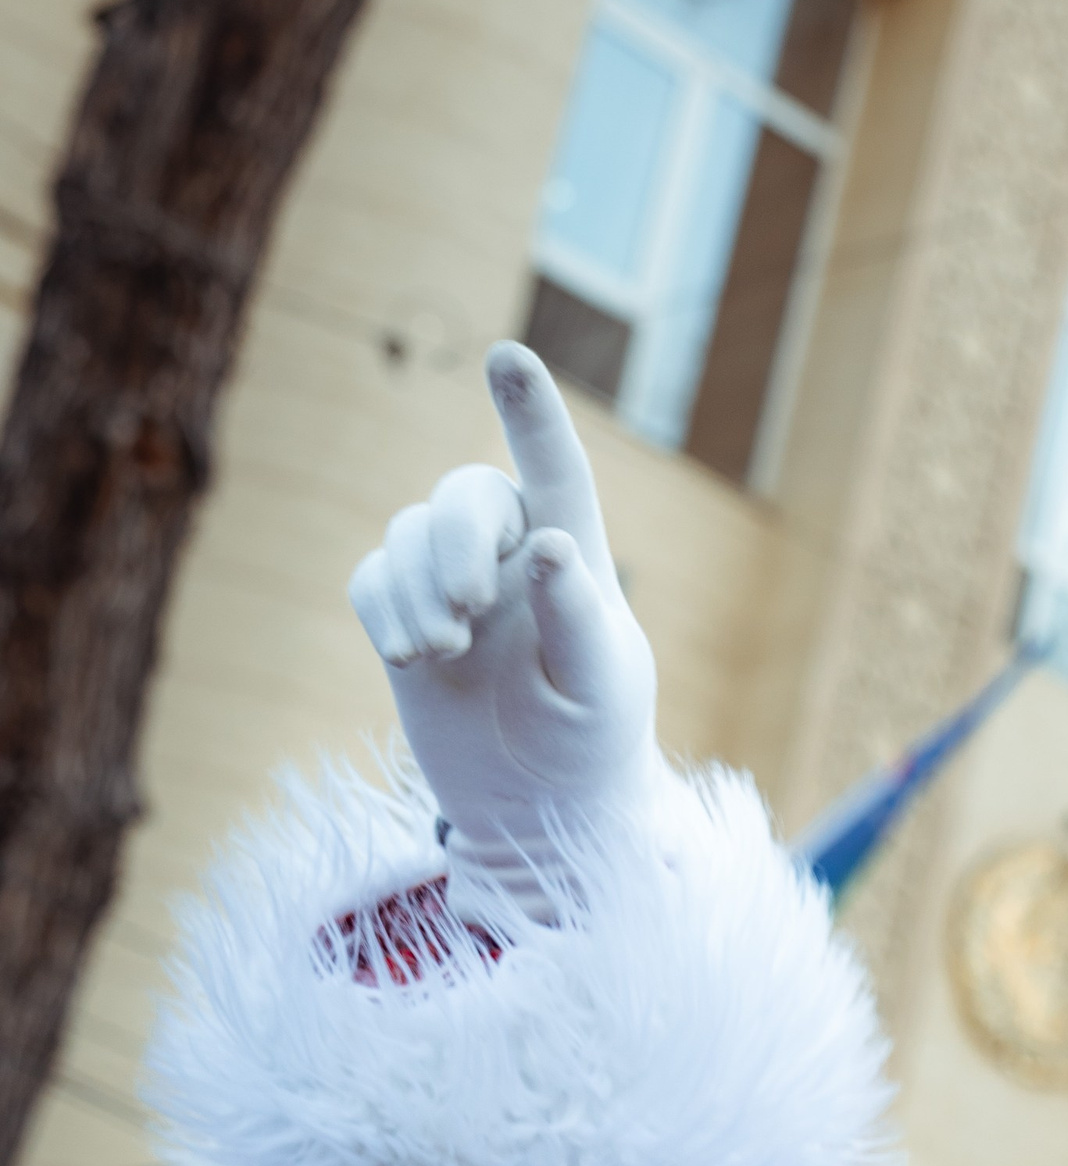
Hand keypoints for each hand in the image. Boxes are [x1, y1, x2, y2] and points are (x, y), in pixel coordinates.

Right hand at [348, 343, 659, 919]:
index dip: (532, 415)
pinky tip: (408, 657)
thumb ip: (576, 618)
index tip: (508, 359)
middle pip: (466, 493)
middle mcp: (510, 555)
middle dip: (455, 538)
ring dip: (416, 586)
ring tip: (441, 652)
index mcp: (573, 559)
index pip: (556, 473)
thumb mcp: (598, 691)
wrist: (537, 807)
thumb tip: (546, 545)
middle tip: (467, 609)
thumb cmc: (589, 743)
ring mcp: (452, 582)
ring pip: (409, 533)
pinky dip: (381, 607)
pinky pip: (371, 577)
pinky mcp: (405, 616)